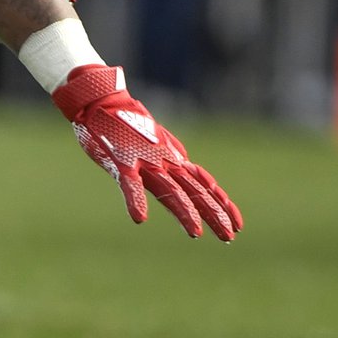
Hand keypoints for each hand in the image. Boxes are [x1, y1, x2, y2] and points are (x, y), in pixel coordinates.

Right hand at [53, 65, 239, 239]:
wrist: (100, 101)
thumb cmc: (124, 123)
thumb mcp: (154, 141)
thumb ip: (169, 154)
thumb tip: (185, 162)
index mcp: (172, 159)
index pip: (204, 184)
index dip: (222, 203)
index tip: (238, 225)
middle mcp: (165, 161)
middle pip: (195, 191)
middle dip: (213, 213)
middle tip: (229, 236)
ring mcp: (144, 161)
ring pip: (169, 190)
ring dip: (183, 212)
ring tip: (195, 233)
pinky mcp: (120, 161)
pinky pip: (129, 183)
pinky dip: (135, 200)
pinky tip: (139, 217)